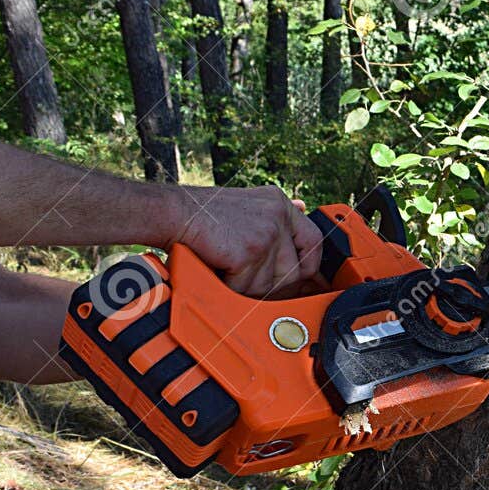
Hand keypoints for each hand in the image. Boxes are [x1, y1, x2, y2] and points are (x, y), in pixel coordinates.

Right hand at [167, 186, 324, 297]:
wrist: (174, 212)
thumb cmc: (204, 213)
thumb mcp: (249, 203)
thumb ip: (276, 212)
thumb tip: (303, 207)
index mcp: (280, 204)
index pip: (314, 241)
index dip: (310, 266)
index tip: (302, 279)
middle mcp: (278, 217)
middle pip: (294, 271)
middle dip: (272, 284)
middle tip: (249, 278)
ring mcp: (266, 234)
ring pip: (270, 284)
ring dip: (247, 286)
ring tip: (230, 270)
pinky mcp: (249, 252)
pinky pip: (248, 286)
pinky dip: (231, 287)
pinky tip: (221, 271)